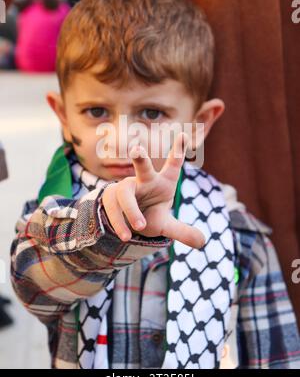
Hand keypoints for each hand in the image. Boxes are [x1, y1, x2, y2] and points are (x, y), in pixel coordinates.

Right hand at [102, 132, 204, 248]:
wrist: (127, 221)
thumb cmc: (151, 215)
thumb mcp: (167, 225)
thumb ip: (182, 231)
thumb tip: (203, 242)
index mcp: (163, 182)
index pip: (172, 165)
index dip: (177, 151)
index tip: (182, 134)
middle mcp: (144, 180)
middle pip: (142, 167)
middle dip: (139, 158)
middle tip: (136, 150)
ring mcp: (126, 188)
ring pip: (125, 193)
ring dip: (131, 209)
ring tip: (139, 226)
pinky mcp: (111, 197)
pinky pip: (114, 208)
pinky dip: (120, 222)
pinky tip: (126, 236)